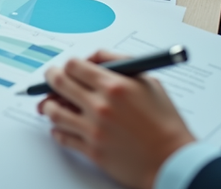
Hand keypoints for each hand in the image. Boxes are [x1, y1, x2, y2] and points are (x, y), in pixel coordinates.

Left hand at [38, 50, 194, 188]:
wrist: (172, 160)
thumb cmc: (164, 121)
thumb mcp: (148, 81)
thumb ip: (119, 63)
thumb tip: (92, 59)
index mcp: (114, 85)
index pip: (74, 66)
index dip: (68, 65)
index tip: (67, 68)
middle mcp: (101, 106)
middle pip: (59, 84)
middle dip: (50, 79)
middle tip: (48, 80)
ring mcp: (94, 130)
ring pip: (55, 112)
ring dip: (48, 105)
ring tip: (49, 105)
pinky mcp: (92, 151)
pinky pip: (63, 137)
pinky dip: (57, 130)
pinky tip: (59, 126)